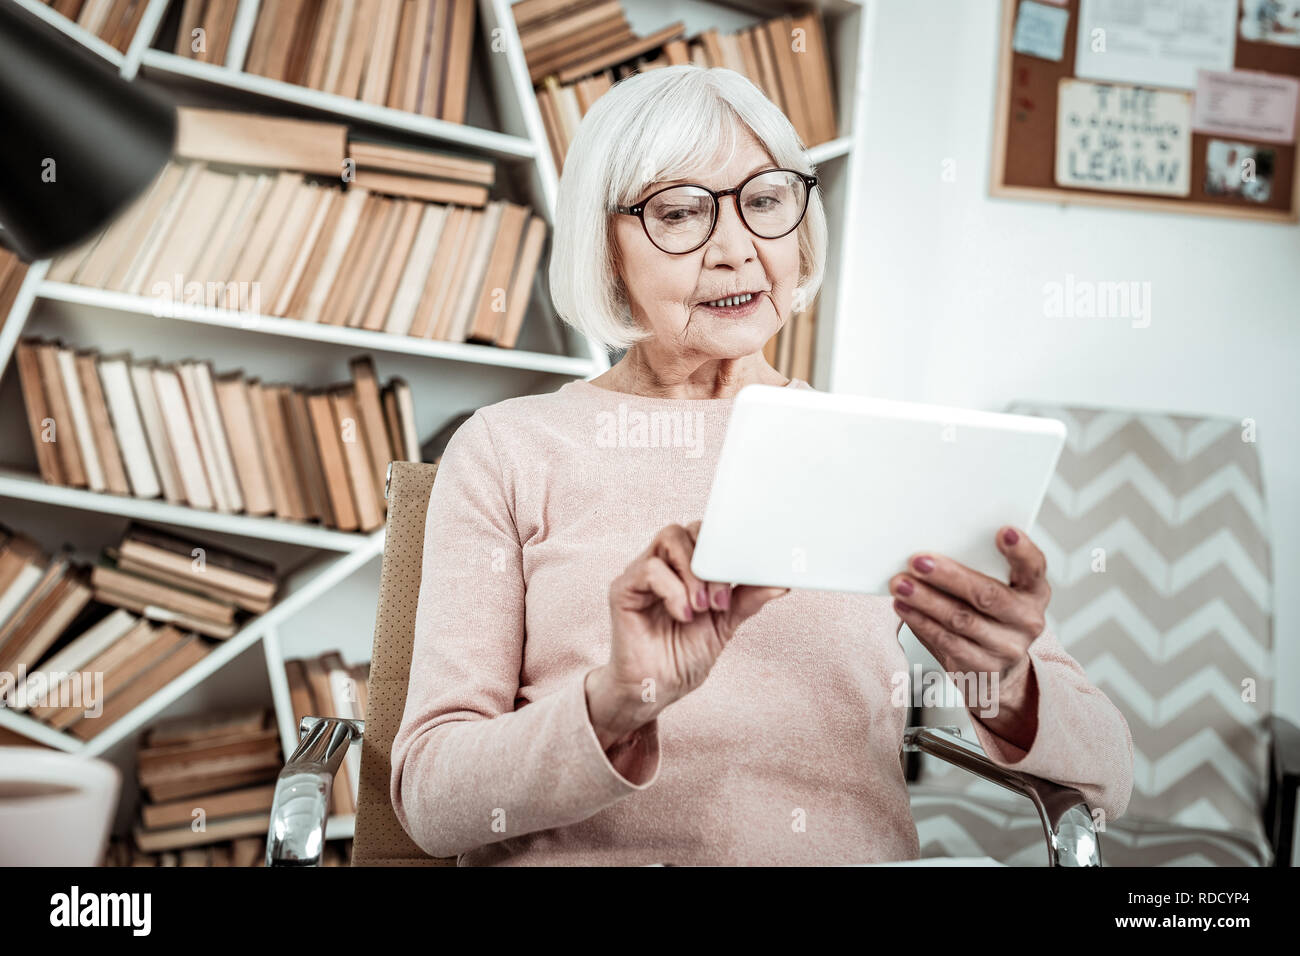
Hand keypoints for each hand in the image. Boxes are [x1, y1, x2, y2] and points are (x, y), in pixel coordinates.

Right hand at [590, 521, 789, 748]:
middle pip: (688, 529)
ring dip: (694, 574)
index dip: (727, 547)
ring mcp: (642, 574)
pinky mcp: (623, 589)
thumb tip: (781, 582)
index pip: (707, 534)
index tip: (746, 573)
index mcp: (686, 569)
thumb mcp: (725, 624)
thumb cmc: (682, 656)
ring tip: (703, 608)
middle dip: (712, 562)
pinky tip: (683, 614)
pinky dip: (673, 590)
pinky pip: (650, 568)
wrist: (656, 689)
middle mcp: (664, 564)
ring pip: (670, 538)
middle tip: (721, 600)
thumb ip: (747, 599)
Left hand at [889, 526, 1049, 747]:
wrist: (999, 671)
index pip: (1033, 567)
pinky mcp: (984, 668)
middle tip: (918, 561)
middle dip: (949, 576)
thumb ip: (978, 568)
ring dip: (926, 600)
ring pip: (962, 620)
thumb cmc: (991, 615)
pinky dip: (921, 622)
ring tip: (901, 584)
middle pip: (988, 595)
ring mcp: (1008, 647)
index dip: (1021, 550)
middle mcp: (1028, 620)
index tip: (1003, 532)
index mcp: (1034, 591)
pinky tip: (904, 607)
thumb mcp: (999, 588)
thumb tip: (933, 548)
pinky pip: (947, 641)